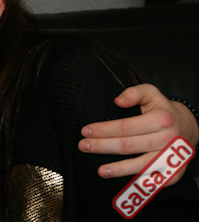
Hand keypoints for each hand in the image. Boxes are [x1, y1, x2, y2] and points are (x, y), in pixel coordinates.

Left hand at [78, 84, 197, 184]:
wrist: (188, 128)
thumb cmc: (163, 110)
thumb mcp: (151, 93)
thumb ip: (134, 93)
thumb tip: (117, 101)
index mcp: (161, 119)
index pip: (126, 127)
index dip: (104, 130)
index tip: (86, 131)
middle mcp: (168, 140)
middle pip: (129, 146)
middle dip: (103, 146)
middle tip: (83, 146)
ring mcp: (172, 158)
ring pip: (140, 165)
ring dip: (118, 169)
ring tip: (99, 170)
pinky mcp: (174, 173)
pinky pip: (151, 178)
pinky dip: (135, 179)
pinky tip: (120, 178)